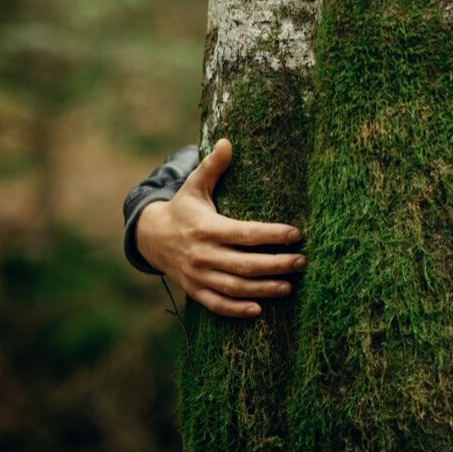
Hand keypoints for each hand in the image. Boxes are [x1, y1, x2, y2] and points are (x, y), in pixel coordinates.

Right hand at [136, 138, 305, 317]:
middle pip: (244, 264)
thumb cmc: (183, 209)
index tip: (296, 233)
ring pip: (234, 287)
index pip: (244, 233)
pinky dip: (236, 309)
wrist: (150, 237)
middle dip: (276, 265)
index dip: (271, 234)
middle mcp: (202, 254)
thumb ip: (212, 166)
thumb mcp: (194, 186)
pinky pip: (216, 304)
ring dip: (263, 289)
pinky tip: (259, 309)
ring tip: (289, 286)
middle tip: (301, 262)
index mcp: (206, 227)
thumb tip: (228, 142)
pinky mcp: (194, 290)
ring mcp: (197, 275)